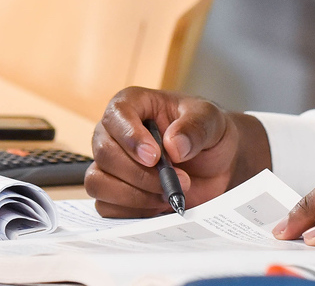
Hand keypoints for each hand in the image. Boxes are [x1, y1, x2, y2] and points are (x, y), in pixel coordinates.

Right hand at [85, 86, 270, 217]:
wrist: (216, 163)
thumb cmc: (208, 132)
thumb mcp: (211, 121)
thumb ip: (196, 128)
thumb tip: (173, 144)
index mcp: (135, 103)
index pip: (117, 115)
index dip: (131, 137)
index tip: (155, 157)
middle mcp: (116, 132)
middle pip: (105, 153)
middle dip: (141, 173)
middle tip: (178, 179)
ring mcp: (111, 164)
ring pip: (99, 183)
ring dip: (135, 195)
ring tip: (169, 193)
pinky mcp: (113, 192)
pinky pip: (106, 207)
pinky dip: (134, 211)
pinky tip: (160, 204)